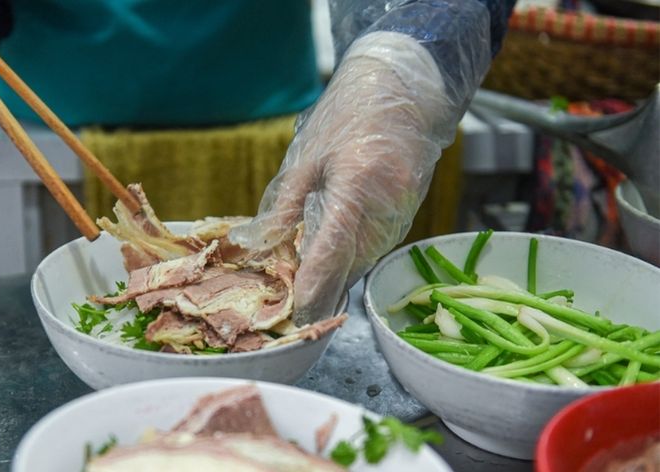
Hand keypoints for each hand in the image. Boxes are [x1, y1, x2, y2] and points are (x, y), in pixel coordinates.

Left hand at [230, 32, 453, 324]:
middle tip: (297, 313)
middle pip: (351, 265)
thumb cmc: (349, 116)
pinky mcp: (408, 215)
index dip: (314, 284)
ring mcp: (402, 212)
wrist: (404, 91)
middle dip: (324, 292)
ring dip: (339, 279)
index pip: (333, 249)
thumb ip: (285, 206)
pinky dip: (355, 259)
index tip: (298, 310)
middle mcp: (385, 205)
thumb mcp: (307, 157)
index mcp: (356, 186)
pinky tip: (335, 263)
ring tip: (309, 294)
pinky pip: (377, 248)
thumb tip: (260, 245)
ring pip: (365, 261)